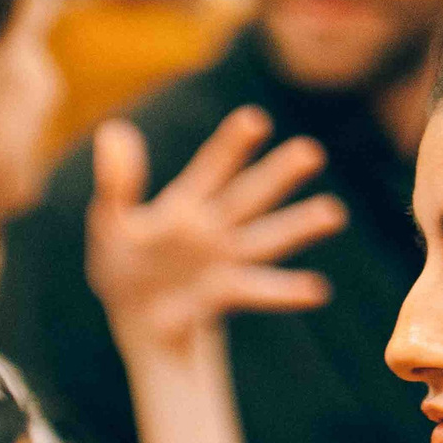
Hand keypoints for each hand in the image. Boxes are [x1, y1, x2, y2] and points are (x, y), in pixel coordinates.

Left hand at [85, 107, 346, 355]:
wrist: (137, 321)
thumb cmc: (124, 266)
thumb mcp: (110, 223)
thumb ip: (116, 183)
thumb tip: (113, 130)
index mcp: (187, 204)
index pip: (213, 167)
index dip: (232, 146)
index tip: (255, 121)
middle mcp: (215, 228)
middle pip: (251, 196)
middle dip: (279, 175)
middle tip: (311, 152)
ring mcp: (225, 261)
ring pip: (266, 239)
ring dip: (298, 227)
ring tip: (332, 213)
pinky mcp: (226, 294)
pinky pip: (258, 290)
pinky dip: (286, 292)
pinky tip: (316, 291)